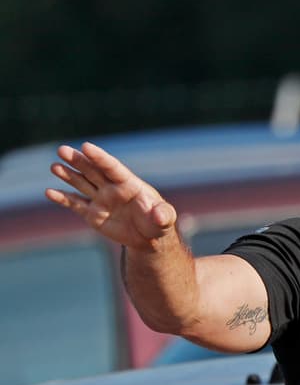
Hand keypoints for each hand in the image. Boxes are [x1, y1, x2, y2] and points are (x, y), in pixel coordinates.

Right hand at [45, 142, 177, 249]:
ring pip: (81, 183)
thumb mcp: (165, 219)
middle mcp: (112, 188)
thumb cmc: (158, 223)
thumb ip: (164, 214)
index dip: (99, 157)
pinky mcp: (92, 213)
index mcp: (129, 184)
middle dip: (78, 160)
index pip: (112, 167)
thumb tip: (157, 214)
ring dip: (68, 175)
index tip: (86, 146)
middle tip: (62, 150)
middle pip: (93, 171)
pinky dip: (63, 198)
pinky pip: (75, 204)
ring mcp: (101, 200)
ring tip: (55, 166)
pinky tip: (49, 192)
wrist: (148, 238)